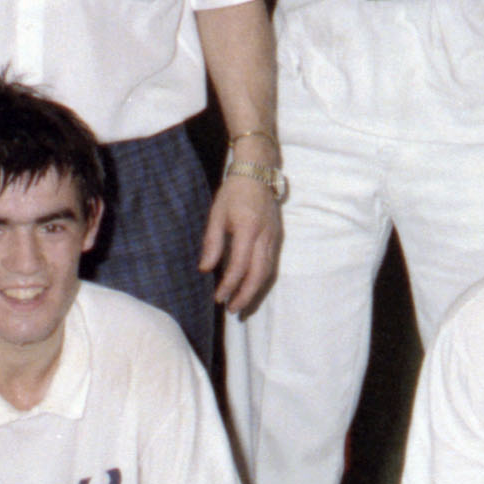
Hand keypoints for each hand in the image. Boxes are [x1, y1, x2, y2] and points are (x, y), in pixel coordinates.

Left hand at [201, 165, 283, 312]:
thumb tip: (205, 269)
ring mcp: (274, 238)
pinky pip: (271, 264)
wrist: (258, 173)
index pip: (239, 265)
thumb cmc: (234, 192)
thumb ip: (212, 242)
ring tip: (242, 305)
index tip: (218, 298)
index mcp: (248, 229)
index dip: (229, 285)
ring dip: (255, 292)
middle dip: (246, 296)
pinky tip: (252, 288)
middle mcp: (265, 237)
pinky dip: (261, 280)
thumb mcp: (216, 214)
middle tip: (233, 310)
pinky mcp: (277, 238)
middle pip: (258, 274)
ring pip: (267, 272)